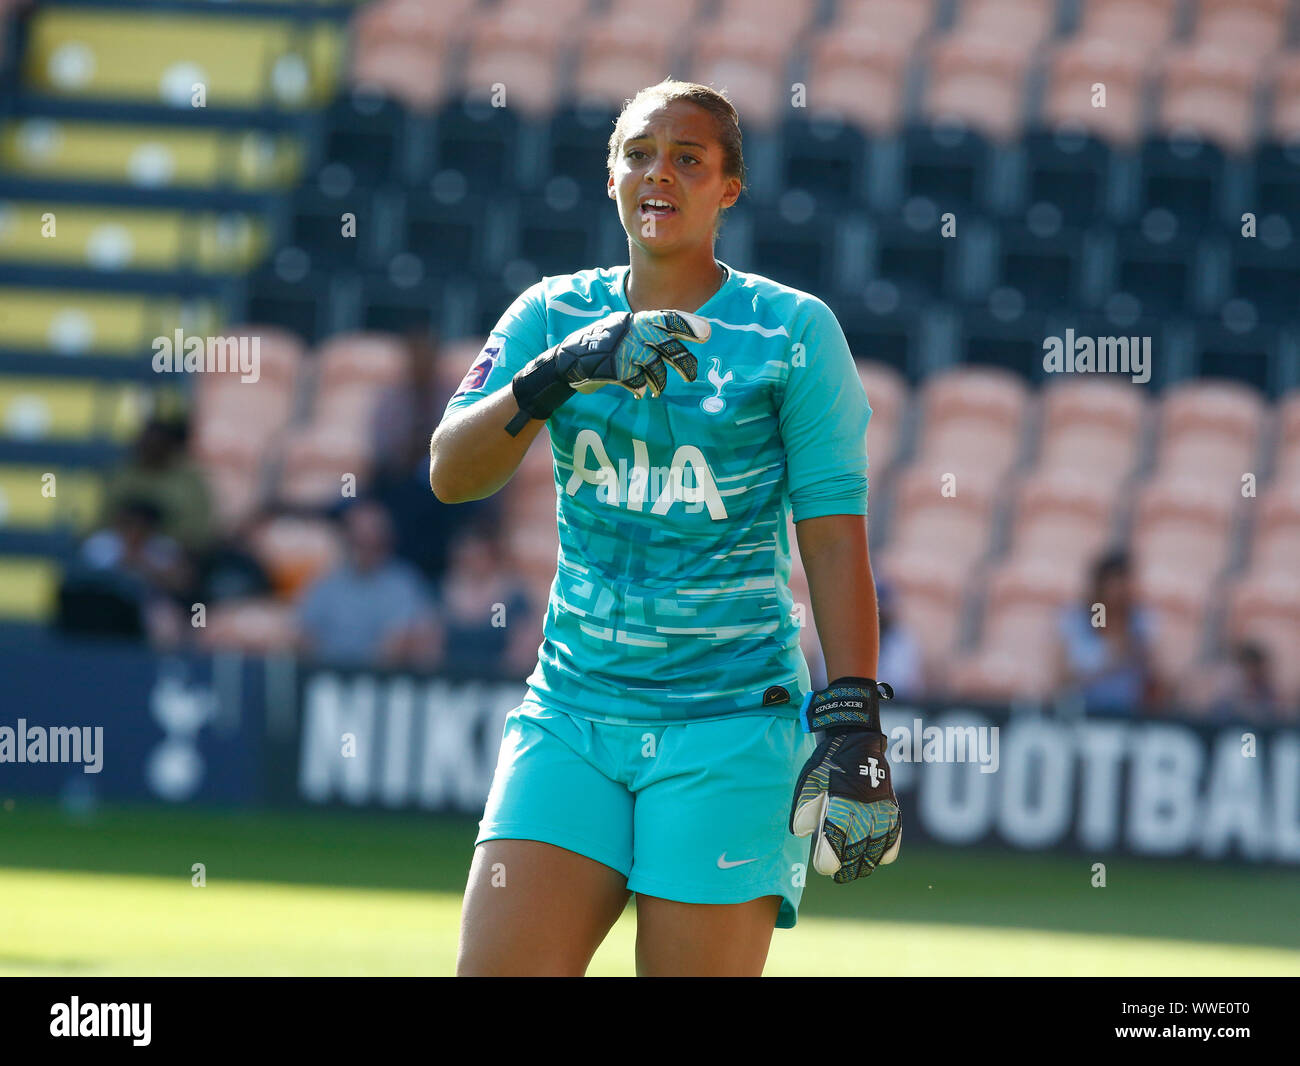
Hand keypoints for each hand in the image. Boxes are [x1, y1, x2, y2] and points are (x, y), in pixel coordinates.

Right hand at [506, 310, 708, 434]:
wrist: (563, 363)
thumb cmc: (597, 350)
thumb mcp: (620, 334)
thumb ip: (643, 336)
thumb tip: (674, 343)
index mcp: (632, 321)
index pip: (665, 318)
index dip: (686, 324)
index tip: (706, 334)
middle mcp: (629, 332)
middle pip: (665, 345)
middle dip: (682, 361)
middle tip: (691, 376)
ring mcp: (620, 350)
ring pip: (654, 367)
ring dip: (659, 382)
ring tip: (657, 390)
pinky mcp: (612, 368)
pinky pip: (636, 381)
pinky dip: (640, 389)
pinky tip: (639, 394)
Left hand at [790, 677, 900, 882]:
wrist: (857, 740)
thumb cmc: (828, 763)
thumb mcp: (809, 780)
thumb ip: (804, 808)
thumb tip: (800, 833)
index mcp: (840, 807)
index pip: (835, 848)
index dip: (828, 862)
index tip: (823, 866)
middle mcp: (863, 813)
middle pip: (856, 854)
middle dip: (847, 868)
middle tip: (838, 875)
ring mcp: (881, 812)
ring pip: (876, 851)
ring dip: (865, 863)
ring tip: (856, 870)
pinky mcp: (892, 809)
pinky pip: (894, 838)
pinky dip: (886, 851)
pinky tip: (877, 858)